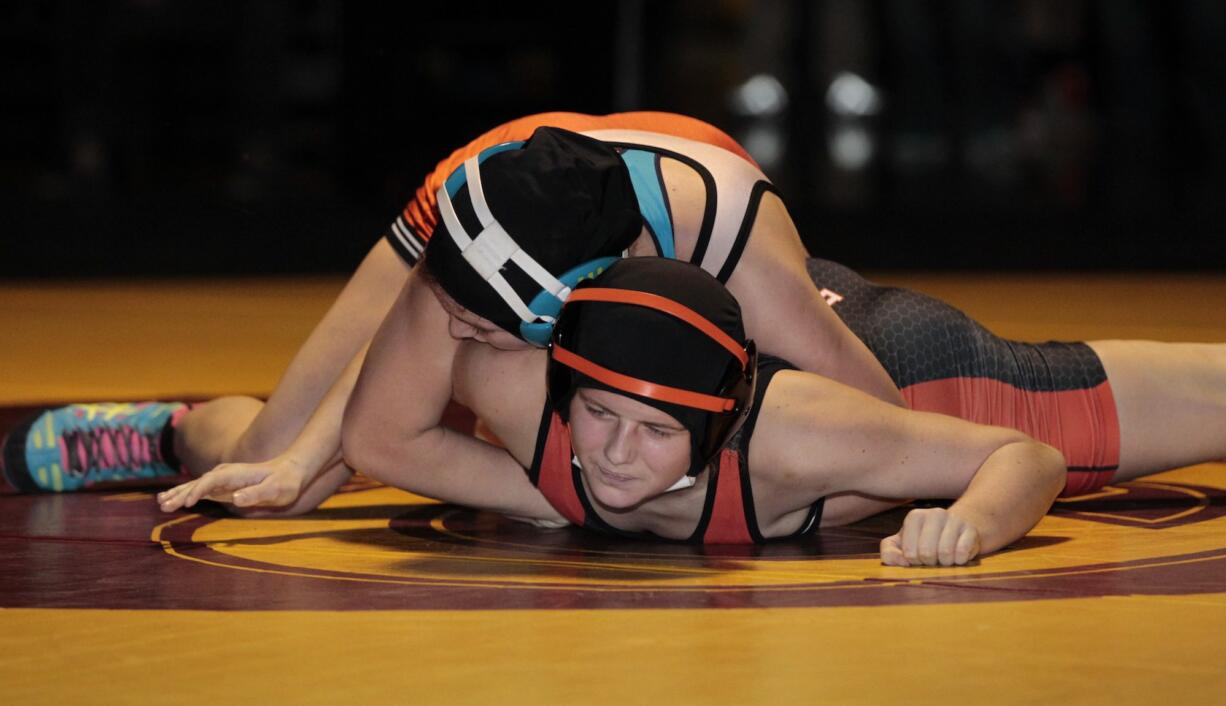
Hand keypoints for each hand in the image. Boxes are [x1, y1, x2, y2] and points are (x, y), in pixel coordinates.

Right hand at [157, 456, 310, 511]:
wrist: (290, 471)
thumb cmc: (285, 482)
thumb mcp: (276, 490)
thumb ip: (256, 493)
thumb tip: (235, 498)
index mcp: (236, 473)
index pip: (211, 481)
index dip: (198, 490)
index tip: (188, 502)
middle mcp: (225, 474)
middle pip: (198, 483)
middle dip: (181, 493)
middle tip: (163, 505)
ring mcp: (222, 480)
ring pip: (195, 486)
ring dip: (179, 494)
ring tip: (161, 503)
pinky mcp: (223, 487)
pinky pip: (200, 490)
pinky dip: (186, 495)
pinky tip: (173, 501)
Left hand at [879, 507, 979, 566]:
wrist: (956, 529)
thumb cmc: (923, 540)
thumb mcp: (900, 544)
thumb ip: (889, 552)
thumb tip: (902, 561)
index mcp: (915, 517)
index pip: (909, 552)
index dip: (914, 561)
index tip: (917, 556)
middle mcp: (935, 514)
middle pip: (927, 553)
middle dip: (929, 562)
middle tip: (932, 558)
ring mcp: (954, 520)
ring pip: (945, 553)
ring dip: (944, 563)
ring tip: (944, 557)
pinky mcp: (971, 530)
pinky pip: (963, 553)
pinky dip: (959, 560)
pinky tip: (957, 555)